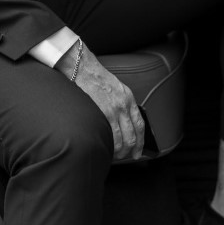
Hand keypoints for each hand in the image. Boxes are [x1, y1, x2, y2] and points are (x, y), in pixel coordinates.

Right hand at [56, 41, 143, 160]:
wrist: (83, 68)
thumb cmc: (95, 77)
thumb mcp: (115, 88)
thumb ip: (121, 103)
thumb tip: (122, 123)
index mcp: (128, 98)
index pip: (140, 125)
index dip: (141, 141)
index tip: (138, 151)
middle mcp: (124, 104)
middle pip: (133, 136)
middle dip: (130, 151)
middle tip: (125, 157)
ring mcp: (114, 109)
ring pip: (123, 139)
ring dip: (120, 152)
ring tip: (114, 156)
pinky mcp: (104, 113)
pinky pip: (111, 136)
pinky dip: (111, 147)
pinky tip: (106, 149)